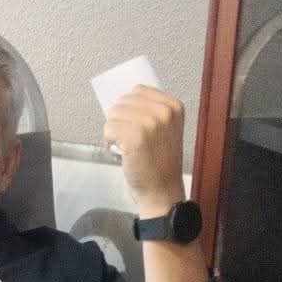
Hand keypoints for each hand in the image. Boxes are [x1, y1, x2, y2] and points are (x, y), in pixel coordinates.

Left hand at [103, 85, 186, 216]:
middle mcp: (164, 112)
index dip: (129, 108)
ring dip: (113, 132)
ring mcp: (150, 123)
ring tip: (125, 147)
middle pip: (123, 101)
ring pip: (113, 114)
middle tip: (129, 140)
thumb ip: (151, 111)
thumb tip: (122, 100)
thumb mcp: (165, 130)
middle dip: (119, 120)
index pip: (138, 90)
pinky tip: (120, 153)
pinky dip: (108, 142)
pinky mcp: (134, 136)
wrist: (162, 191)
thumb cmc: (159, 163)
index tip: (135, 126)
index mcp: (173, 106)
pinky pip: (108, 129)